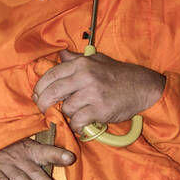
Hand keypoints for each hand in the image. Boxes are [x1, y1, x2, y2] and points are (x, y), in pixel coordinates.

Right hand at [0, 137, 74, 179]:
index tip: (70, 158)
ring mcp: (5, 165)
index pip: (47, 152)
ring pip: (19, 177)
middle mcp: (20, 159)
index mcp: (31, 152)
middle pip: (35, 172)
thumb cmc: (9, 153)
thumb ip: (42, 164)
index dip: (58, 155)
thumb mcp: (26, 153)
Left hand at [33, 49, 164, 133]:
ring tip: (76, 113)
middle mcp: (85, 76)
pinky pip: (77, 120)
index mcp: (82, 64)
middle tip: (44, 110)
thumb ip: (76, 59)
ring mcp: (92, 93)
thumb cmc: (118, 75)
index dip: (40, 87)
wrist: (142, 87)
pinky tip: (82, 123)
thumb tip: (60, 54)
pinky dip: (77, 125)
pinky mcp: (99, 109)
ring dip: (67, 114)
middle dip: (43, 103)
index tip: (37, 96)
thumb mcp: (97, 60)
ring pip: (65, 108)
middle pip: (52, 92)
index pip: (51, 75)